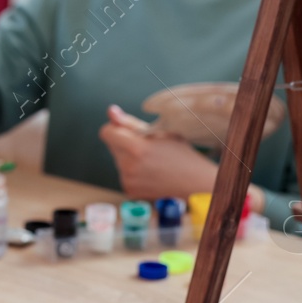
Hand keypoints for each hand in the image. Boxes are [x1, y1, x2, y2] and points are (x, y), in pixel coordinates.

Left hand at [98, 104, 217, 198]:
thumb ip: (131, 123)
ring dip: (129, 158)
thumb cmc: (182, 156)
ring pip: (118, 161)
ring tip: (153, 162)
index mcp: (136, 148)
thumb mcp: (160, 133)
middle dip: (125, 144)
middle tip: (148, 148)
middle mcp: (128, 166)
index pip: (106, 132)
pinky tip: (151, 173)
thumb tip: (111, 112)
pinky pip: (124, 174)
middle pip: (112, 146)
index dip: (115, 129)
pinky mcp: (129, 190)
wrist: (195, 184)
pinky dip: (133, 172)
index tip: (127, 131)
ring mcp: (128, 180)